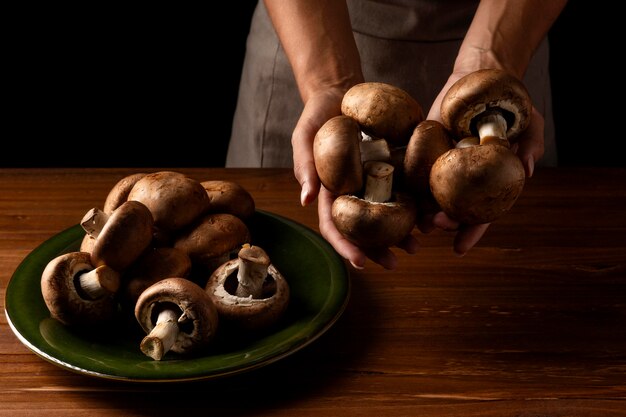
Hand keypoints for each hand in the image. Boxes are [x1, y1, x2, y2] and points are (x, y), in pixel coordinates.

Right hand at [292, 88, 418, 269]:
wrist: (340, 92)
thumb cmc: (317, 116)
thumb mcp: (304, 136)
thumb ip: (305, 166)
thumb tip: (306, 202)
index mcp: (330, 192)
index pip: (335, 226)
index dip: (346, 246)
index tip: (359, 263)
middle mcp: (353, 192)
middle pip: (363, 229)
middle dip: (377, 249)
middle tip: (394, 264)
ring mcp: (373, 181)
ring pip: (387, 214)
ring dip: (400, 233)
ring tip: (415, 246)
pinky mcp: (393, 166)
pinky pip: (405, 188)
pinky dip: (416, 203)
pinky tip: (428, 214)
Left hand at [424, 71, 544, 255]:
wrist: (481, 73)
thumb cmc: (510, 101)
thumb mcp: (528, 120)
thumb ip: (531, 143)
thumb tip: (528, 169)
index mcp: (490, 180)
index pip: (481, 213)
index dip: (471, 231)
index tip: (459, 247)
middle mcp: (465, 178)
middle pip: (453, 208)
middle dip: (444, 221)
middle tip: (434, 225)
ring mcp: (444, 164)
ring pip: (431, 195)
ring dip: (422, 210)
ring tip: (413, 221)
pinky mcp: (425, 148)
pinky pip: (415, 171)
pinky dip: (408, 185)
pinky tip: (400, 196)